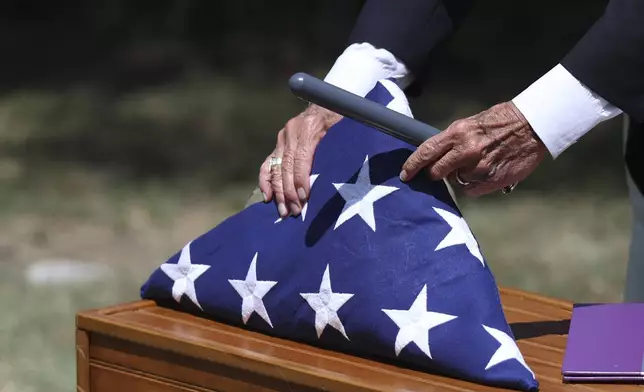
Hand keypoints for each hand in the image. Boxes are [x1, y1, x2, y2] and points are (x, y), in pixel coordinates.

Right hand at [259, 105, 341, 216]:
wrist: (329, 101)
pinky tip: (267, 196)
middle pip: (286, 167)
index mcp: (308, 128)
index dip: (301, 180)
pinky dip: (266, 181)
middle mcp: (292, 133)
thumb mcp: (344, 130)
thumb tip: (338, 173)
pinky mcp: (279, 143)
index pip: (301, 159)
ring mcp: (283, 138)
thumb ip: (338, 147)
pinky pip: (268, 164)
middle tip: (294, 212)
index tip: (304, 198)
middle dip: (289, 192)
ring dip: (278, 192)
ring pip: (276, 168)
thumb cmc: (341, 119)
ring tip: (283, 211)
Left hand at [399, 102, 547, 196]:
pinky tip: (484, 173)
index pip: (426, 152)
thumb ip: (452, 140)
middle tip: (446, 168)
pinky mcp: (491, 180)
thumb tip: (436, 155)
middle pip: (437, 172)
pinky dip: (474, 185)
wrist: (532, 126)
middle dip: (437, 173)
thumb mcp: (470, 123)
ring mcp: (479, 168)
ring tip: (475, 164)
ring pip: (455, 182)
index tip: (405, 174)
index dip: (412, 165)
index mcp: (457, 133)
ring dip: (460, 177)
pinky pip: (471, 191)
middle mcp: (466, 151)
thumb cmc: (501, 121)